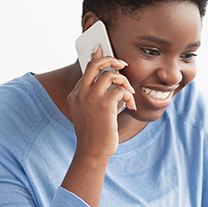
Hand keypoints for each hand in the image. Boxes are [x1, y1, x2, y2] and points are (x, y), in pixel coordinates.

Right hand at [67, 45, 136, 159]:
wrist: (92, 152)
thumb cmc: (95, 134)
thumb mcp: (91, 112)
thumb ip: (97, 97)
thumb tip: (113, 82)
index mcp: (75, 95)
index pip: (87, 70)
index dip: (98, 60)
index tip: (106, 54)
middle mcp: (81, 94)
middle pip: (95, 64)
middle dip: (110, 59)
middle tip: (122, 64)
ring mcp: (91, 98)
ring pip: (110, 75)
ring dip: (124, 82)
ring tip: (129, 94)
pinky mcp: (104, 105)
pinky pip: (121, 90)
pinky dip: (130, 97)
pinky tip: (131, 107)